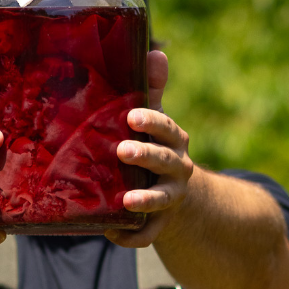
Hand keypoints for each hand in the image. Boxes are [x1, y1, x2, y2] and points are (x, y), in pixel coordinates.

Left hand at [104, 51, 190, 246]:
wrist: (178, 196)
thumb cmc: (156, 147)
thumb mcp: (156, 122)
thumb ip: (152, 91)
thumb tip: (157, 51)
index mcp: (174, 141)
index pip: (167, 127)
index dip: (152, 122)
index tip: (131, 116)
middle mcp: (177, 168)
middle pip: (165, 161)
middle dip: (146, 155)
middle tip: (122, 151)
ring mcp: (170, 197)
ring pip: (161, 200)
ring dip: (145, 200)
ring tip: (125, 202)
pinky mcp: (160, 223)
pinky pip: (148, 234)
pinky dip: (131, 237)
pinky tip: (110, 234)